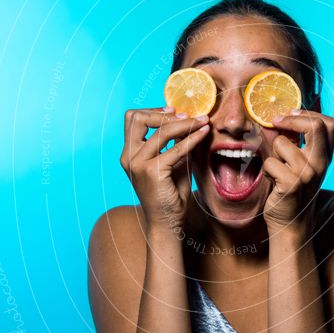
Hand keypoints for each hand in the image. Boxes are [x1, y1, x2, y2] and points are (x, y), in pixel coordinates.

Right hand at [119, 106, 209, 229]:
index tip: (175, 111)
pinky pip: (176, 148)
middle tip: (186, 116)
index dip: (154, 110)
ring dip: (185, 124)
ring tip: (202, 122)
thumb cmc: (170, 193)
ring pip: (161, 131)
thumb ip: (176, 141)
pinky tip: (204, 134)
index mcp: (129, 152)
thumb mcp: (173, 161)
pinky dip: (192, 139)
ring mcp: (138, 164)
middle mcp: (129, 156)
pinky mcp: (152, 172)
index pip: (133, 119)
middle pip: (138, 118)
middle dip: (164, 113)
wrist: (167, 222)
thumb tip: (191, 119)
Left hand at [262, 109, 333, 234]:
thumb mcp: (303, 164)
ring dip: (273, 153)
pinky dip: (267, 169)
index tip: (291, 115)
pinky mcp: (292, 185)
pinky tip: (274, 180)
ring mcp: (308, 175)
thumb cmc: (293, 189)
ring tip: (277, 168)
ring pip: (282, 143)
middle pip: (314, 126)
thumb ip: (300, 143)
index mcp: (326, 157)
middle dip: (291, 120)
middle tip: (275, 122)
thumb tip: (285, 117)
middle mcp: (321, 164)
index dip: (309, 114)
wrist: (291, 224)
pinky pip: (270, 162)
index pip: (330, 124)